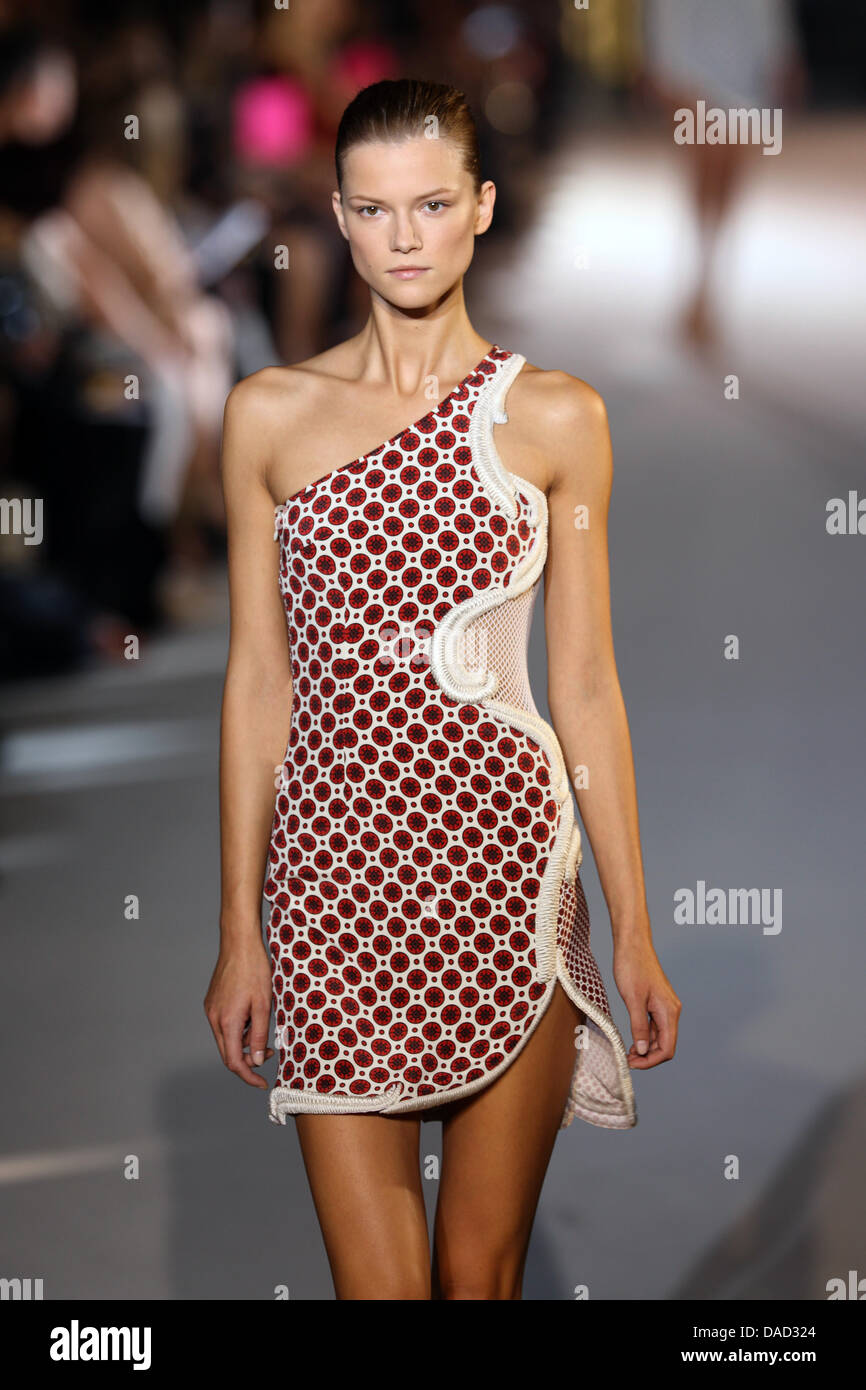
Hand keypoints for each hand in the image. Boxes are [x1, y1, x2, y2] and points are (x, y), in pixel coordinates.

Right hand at [204, 938, 274, 1088]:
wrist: (238, 943)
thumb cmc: (254, 970)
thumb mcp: (264, 1005)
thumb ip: (259, 1034)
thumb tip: (257, 1059)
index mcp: (228, 1022)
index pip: (235, 1062)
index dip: (248, 1076)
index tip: (261, 1083)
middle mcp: (214, 1019)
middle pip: (228, 1054)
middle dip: (248, 1060)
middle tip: (269, 1053)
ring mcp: (211, 1010)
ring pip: (227, 1039)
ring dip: (244, 1042)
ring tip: (262, 1026)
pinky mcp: (211, 1003)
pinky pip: (224, 1025)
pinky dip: (238, 1029)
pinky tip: (251, 1015)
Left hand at [612, 932, 680, 1068]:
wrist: (632, 943)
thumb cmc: (632, 967)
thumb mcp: (632, 999)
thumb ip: (639, 1026)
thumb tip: (642, 1050)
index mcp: (669, 1011)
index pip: (667, 1048)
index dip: (650, 1061)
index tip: (632, 1064)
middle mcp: (671, 1010)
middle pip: (665, 1045)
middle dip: (647, 1056)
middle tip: (627, 1059)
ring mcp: (665, 1006)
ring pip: (660, 1036)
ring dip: (646, 1048)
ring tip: (628, 1052)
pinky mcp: (657, 1002)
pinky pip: (655, 1026)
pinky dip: (645, 1036)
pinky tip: (633, 1039)